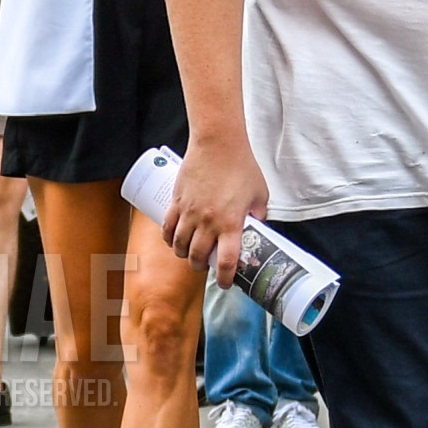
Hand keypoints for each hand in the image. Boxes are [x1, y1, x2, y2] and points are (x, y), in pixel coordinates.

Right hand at [163, 138, 268, 287]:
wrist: (218, 143)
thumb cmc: (241, 166)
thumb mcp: (260, 193)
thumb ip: (259, 213)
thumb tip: (257, 225)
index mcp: (231, 224)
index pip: (226, 262)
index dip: (224, 278)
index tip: (225, 283)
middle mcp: (208, 222)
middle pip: (198, 257)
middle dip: (200, 267)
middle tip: (205, 266)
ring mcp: (189, 212)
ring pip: (179, 245)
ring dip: (183, 255)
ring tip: (188, 255)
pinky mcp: (176, 201)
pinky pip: (167, 227)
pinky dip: (168, 239)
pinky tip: (172, 241)